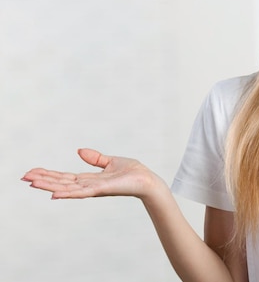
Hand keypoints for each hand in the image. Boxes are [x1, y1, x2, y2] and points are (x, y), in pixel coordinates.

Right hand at [22, 148, 160, 199]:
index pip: (65, 177)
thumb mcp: (111, 161)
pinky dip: (67, 194)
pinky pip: (81, 192)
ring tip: (32, 183)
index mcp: (90, 179)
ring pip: (66, 188)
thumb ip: (95, 158)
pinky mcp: (102, 189)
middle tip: (24, 177)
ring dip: (49, 186)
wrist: (147, 180)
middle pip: (61, 182)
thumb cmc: (133, 173)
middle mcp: (88, 185)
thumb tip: (79, 150)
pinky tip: (54, 194)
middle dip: (43, 180)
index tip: (32, 171)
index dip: (49, 174)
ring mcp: (94, 189)